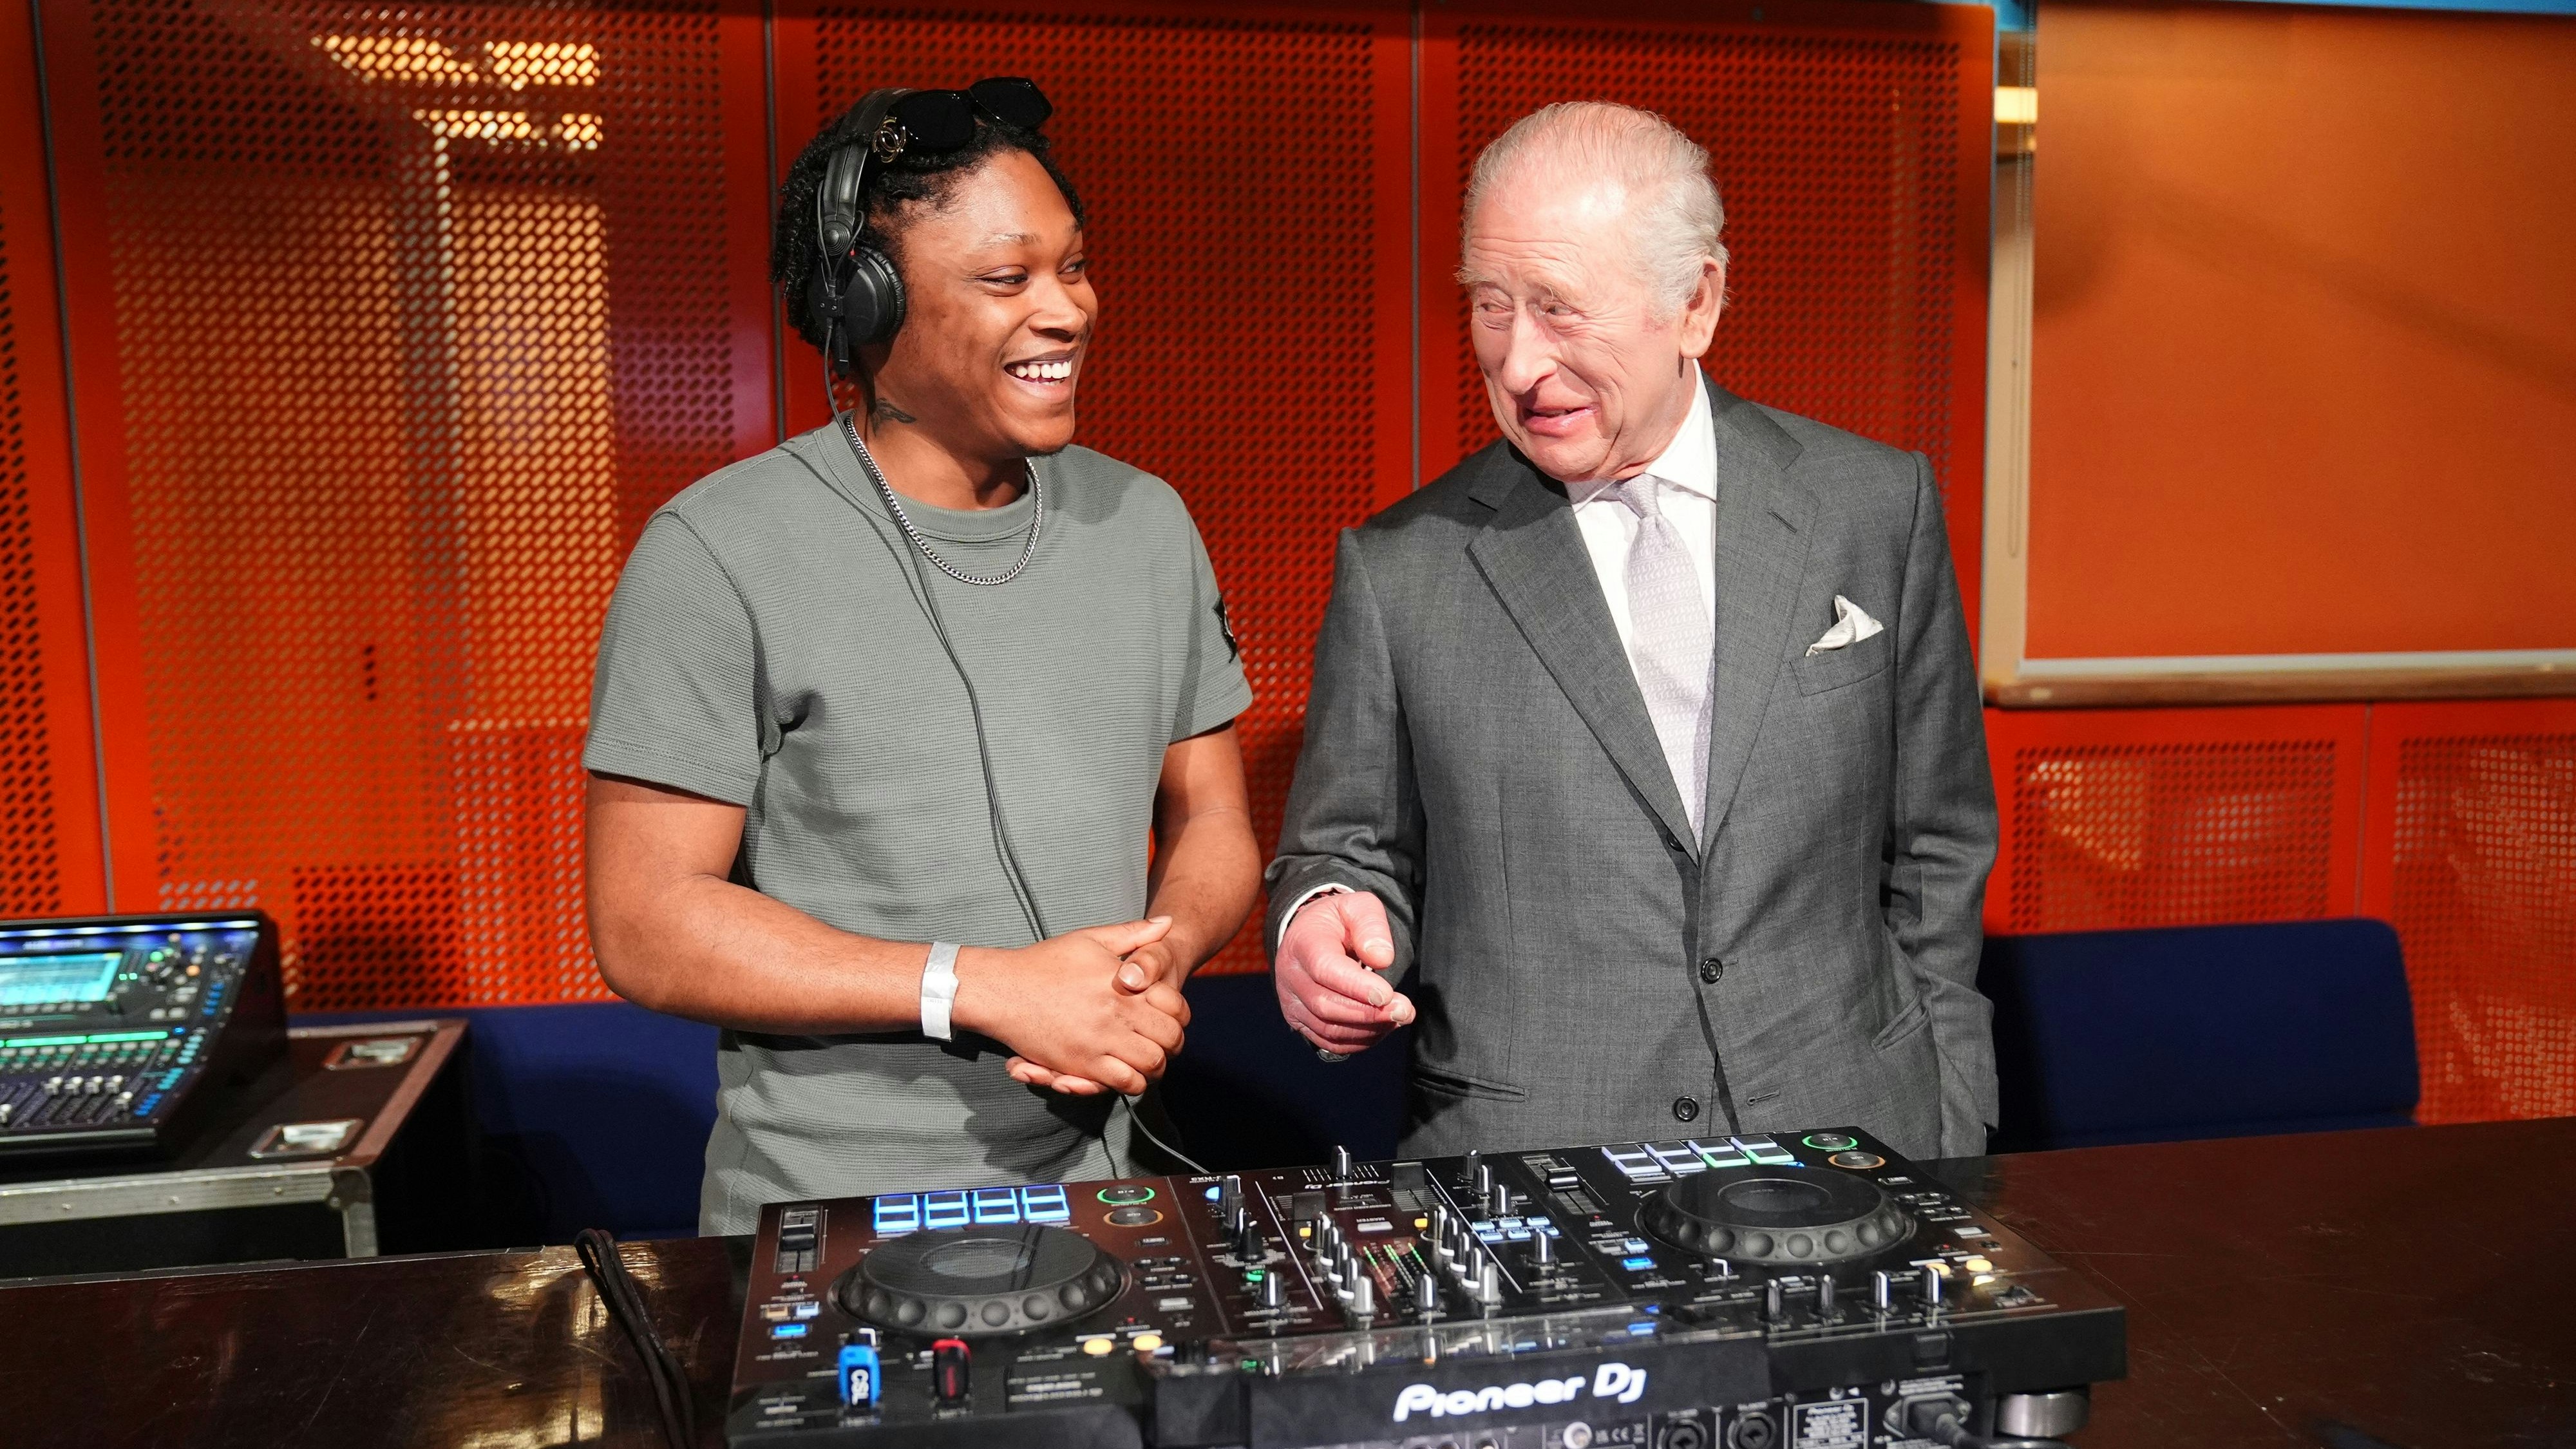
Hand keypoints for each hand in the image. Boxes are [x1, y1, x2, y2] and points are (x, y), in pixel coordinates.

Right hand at [958, 918, 1189, 1096]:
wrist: (1002, 989)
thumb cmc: (1045, 961)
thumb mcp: (1091, 939)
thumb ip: (1133, 934)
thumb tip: (1167, 922)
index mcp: (1124, 985)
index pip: (1175, 1008)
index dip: (1178, 1016)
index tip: (1167, 1016)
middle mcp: (1116, 1014)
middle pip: (1170, 1040)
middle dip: (1172, 1044)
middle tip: (1161, 1043)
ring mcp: (1099, 1042)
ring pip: (1151, 1066)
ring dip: (1154, 1066)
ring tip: (1145, 1060)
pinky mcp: (1080, 1064)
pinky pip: (1121, 1082)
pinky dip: (1130, 1082)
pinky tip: (1124, 1071)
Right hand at [1275, 890, 1411, 1054]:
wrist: (1312, 934)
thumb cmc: (1338, 921)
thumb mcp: (1358, 907)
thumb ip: (1371, 926)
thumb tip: (1381, 958)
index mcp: (1303, 943)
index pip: (1324, 969)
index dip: (1356, 986)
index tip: (1387, 994)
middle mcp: (1291, 976)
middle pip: (1325, 1005)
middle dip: (1369, 1013)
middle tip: (1403, 1010)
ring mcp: (1292, 1002)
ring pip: (1328, 1029)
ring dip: (1368, 1029)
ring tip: (1398, 1017)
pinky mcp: (1300, 1021)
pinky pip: (1329, 1042)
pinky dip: (1359, 1041)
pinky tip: (1382, 1027)